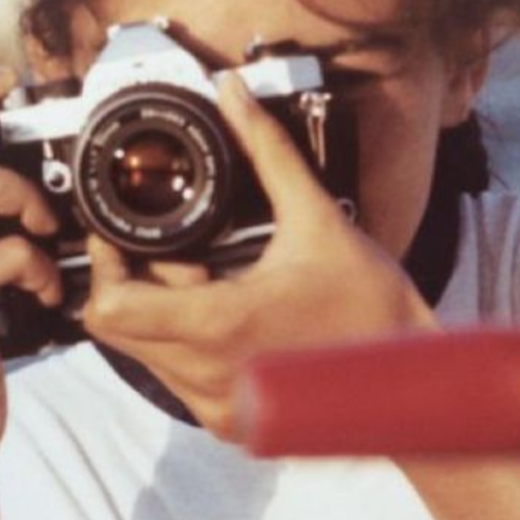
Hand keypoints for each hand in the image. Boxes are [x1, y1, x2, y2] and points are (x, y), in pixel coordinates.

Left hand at [83, 73, 437, 438]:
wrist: (413, 379)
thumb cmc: (374, 307)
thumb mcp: (316, 217)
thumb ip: (267, 149)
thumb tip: (234, 96)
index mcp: (219, 326)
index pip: (110, 308)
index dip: (106, 264)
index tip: (123, 233)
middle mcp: (208, 377)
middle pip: (121, 328)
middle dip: (140, 283)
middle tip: (184, 251)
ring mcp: (219, 407)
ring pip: (147, 355)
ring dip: (164, 314)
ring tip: (215, 281)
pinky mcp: (232, 423)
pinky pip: (179, 380)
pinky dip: (188, 344)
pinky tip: (233, 316)